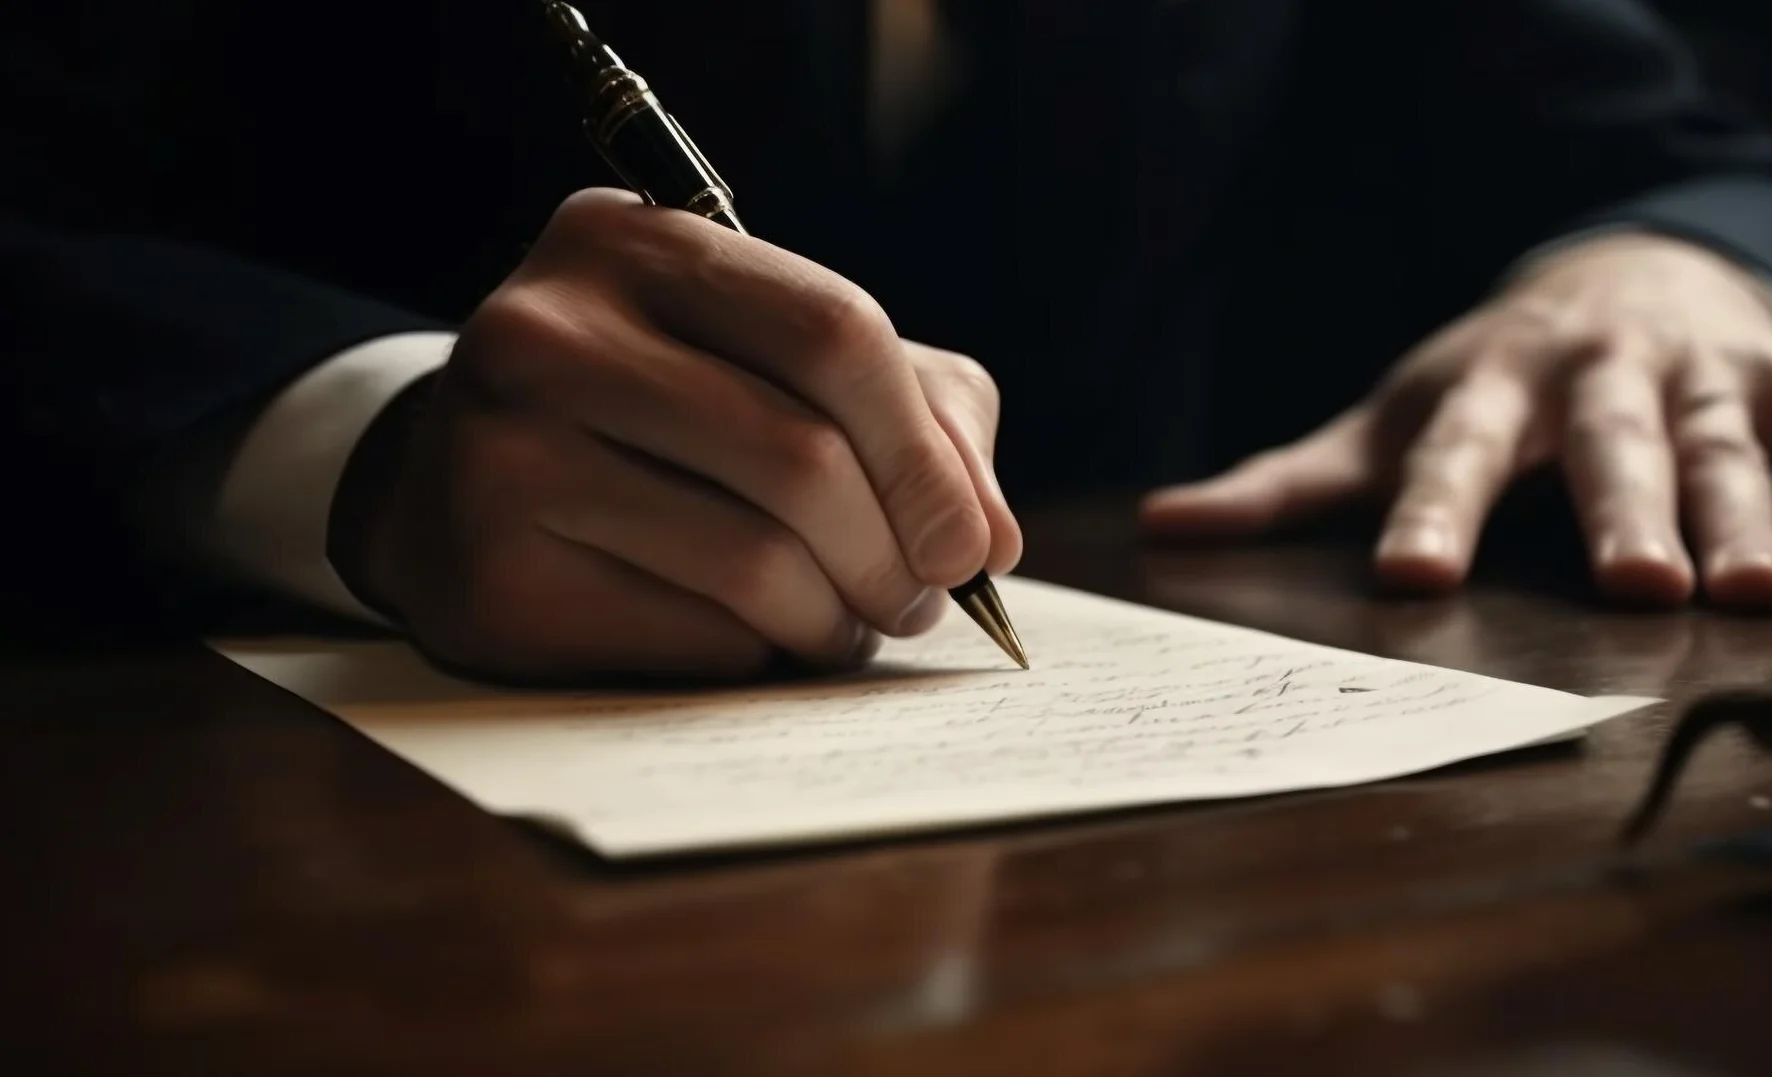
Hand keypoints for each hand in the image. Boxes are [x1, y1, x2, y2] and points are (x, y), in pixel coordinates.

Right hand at [332, 189, 1019, 681]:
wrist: (449, 487)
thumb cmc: (656, 416)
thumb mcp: (775, 363)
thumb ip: (915, 411)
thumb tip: (988, 538)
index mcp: (632, 244)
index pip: (831, 331)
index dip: (925, 453)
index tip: (969, 544)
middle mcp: (547, 332)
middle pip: (800, 456)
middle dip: (895, 554)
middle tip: (919, 600)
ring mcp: (503, 455)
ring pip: (754, 562)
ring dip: (837, 619)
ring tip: (847, 624)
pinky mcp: (490, 578)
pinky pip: (693, 638)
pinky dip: (759, 655)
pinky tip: (756, 639)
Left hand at [1141, 233, 1771, 607]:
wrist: (1623, 277)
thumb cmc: (1483, 385)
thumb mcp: (1386, 424)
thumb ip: (1285, 484)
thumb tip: (1160, 526)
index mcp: (1482, 394)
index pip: (1451, 460)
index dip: (1434, 513)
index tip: (1413, 576)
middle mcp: (1587, 380)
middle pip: (1603, 448)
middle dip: (1619, 513)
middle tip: (1636, 590)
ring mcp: (1687, 381)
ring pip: (1716, 448)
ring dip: (1739, 514)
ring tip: (1744, 591)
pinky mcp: (1766, 383)